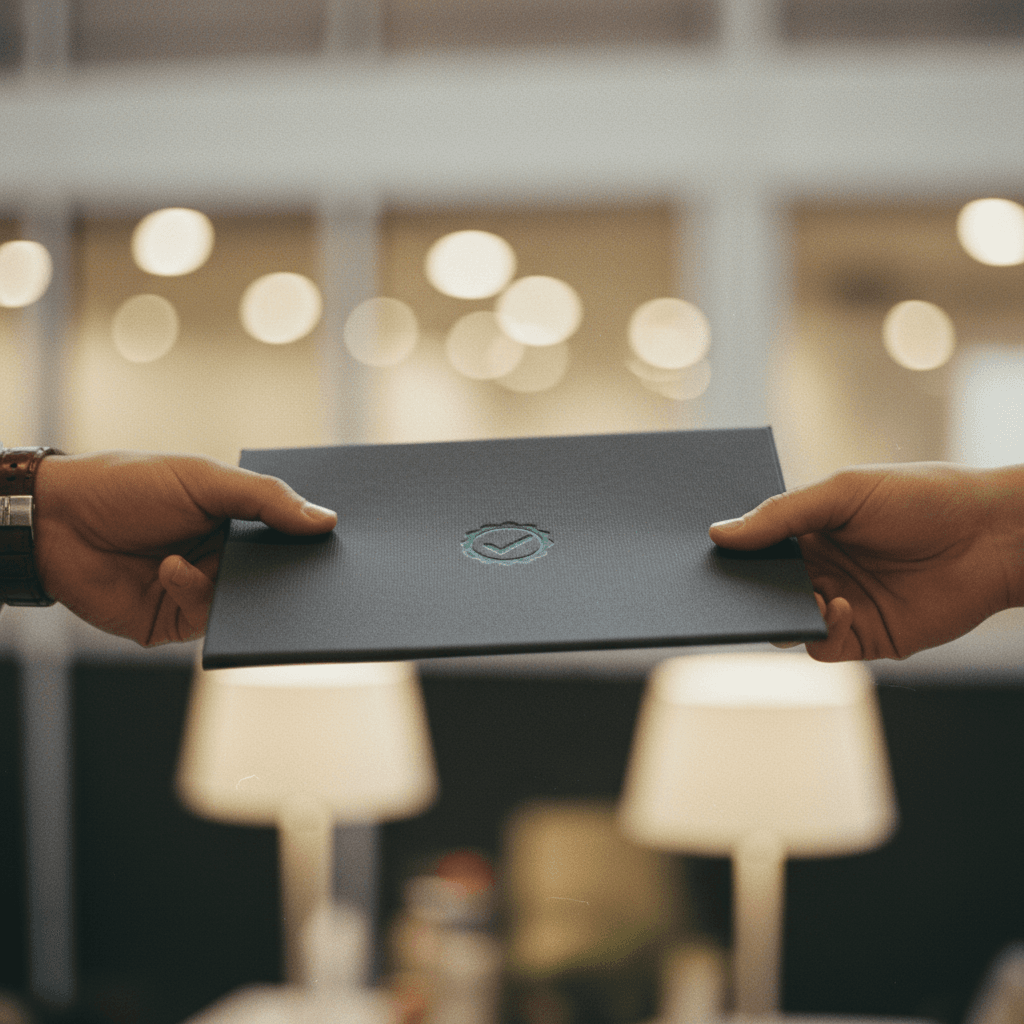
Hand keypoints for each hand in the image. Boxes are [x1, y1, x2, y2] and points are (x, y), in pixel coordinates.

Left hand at [33, 451, 336, 645]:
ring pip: (248, 605)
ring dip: (245, 591)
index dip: (314, 537)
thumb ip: (265, 499)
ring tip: (240, 572)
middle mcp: (225, 559)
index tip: (345, 539)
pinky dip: (195, 593)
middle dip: (294, 575)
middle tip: (320, 573)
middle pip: (277, 576)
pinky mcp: (176, 622)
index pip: (288, 533)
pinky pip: (208, 621)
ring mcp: (203, 592)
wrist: (55, 520)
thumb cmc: (129, 486)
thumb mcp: (204, 479)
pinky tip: (171, 568)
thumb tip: (326, 521)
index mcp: (237, 521)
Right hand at [709, 462, 1023, 660]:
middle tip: (719, 588)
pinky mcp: (864, 637)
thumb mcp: (843, 492)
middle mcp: (819, 570)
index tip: (702, 553)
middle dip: (741, 590)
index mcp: (810, 531)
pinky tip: (836, 605)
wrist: (992, 535)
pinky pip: (821, 645)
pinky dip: (819, 630)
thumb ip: (781, 515)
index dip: (731, 551)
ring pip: (783, 621)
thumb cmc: (922, 498)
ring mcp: (839, 604)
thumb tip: (719, 535)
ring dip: (778, 613)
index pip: (756, 547)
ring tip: (790, 595)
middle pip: (762, 589)